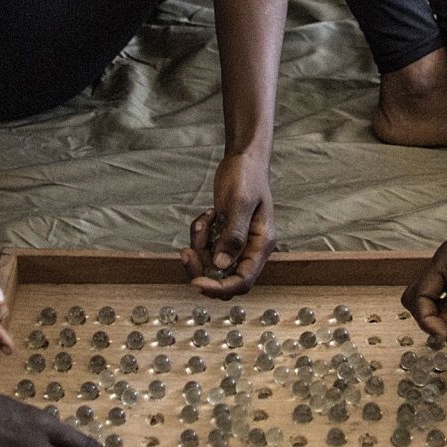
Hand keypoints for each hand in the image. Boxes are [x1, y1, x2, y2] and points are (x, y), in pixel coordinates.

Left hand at [182, 148, 273, 296]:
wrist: (243, 158)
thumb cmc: (247, 176)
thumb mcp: (240, 203)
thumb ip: (233, 236)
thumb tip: (220, 266)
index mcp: (261, 245)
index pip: (242, 281)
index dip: (219, 287)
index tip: (196, 283)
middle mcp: (250, 249)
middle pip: (223, 278)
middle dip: (202, 268)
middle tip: (186, 252)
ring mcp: (236, 243)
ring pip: (211, 263)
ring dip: (199, 245)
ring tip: (203, 220)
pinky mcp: (224, 235)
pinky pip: (206, 247)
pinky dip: (200, 235)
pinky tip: (207, 215)